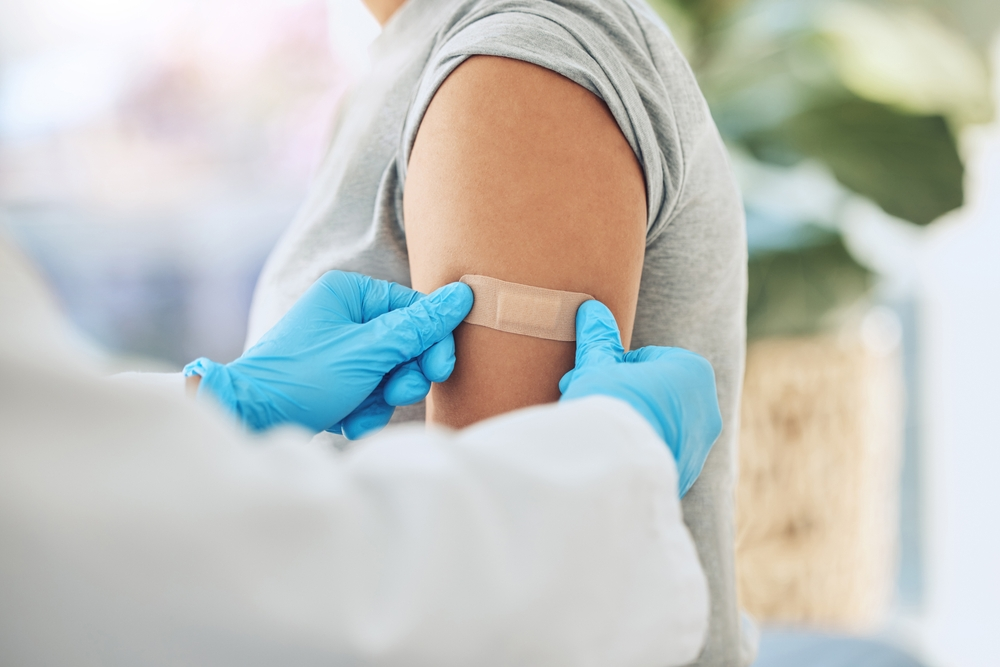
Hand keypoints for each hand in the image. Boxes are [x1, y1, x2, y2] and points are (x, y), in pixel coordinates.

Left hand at [184, 272, 472, 437]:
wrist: (249, 418)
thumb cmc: (303, 377)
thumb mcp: (369, 352)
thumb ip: (419, 327)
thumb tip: (462, 295)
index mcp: (350, 293)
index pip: (414, 310)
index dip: (433, 342)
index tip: (440, 371)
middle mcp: (343, 315)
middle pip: (405, 343)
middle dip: (403, 375)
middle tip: (396, 392)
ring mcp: (338, 348)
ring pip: (390, 372)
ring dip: (382, 398)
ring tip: (360, 412)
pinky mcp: (334, 379)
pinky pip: (369, 391)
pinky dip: (364, 409)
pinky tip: (346, 421)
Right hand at [559, 301, 722, 495]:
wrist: (614, 468)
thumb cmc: (610, 405)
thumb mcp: (598, 366)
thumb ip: (598, 339)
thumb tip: (591, 310)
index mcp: (693, 372)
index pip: (646, 359)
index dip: (612, 367)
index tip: (591, 378)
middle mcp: (706, 409)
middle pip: (653, 393)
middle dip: (621, 396)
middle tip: (587, 402)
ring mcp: (698, 447)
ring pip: (655, 425)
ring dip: (629, 425)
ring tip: (595, 431)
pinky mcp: (684, 475)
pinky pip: (655, 456)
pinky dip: (634, 453)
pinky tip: (607, 455)